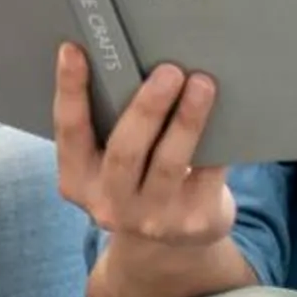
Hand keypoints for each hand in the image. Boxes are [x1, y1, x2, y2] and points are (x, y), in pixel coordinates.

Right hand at [51, 46, 233, 255]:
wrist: (172, 247)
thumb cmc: (139, 181)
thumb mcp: (111, 164)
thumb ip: (111, 126)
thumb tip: (135, 60)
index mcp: (78, 181)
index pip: (70, 132)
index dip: (70, 90)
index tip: (74, 49)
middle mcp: (109, 204)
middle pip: (125, 151)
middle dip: (147, 108)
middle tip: (168, 71)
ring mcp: (152, 219)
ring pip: (169, 163)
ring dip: (186, 120)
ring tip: (202, 84)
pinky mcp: (192, 222)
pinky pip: (207, 174)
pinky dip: (215, 141)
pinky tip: (226, 113)